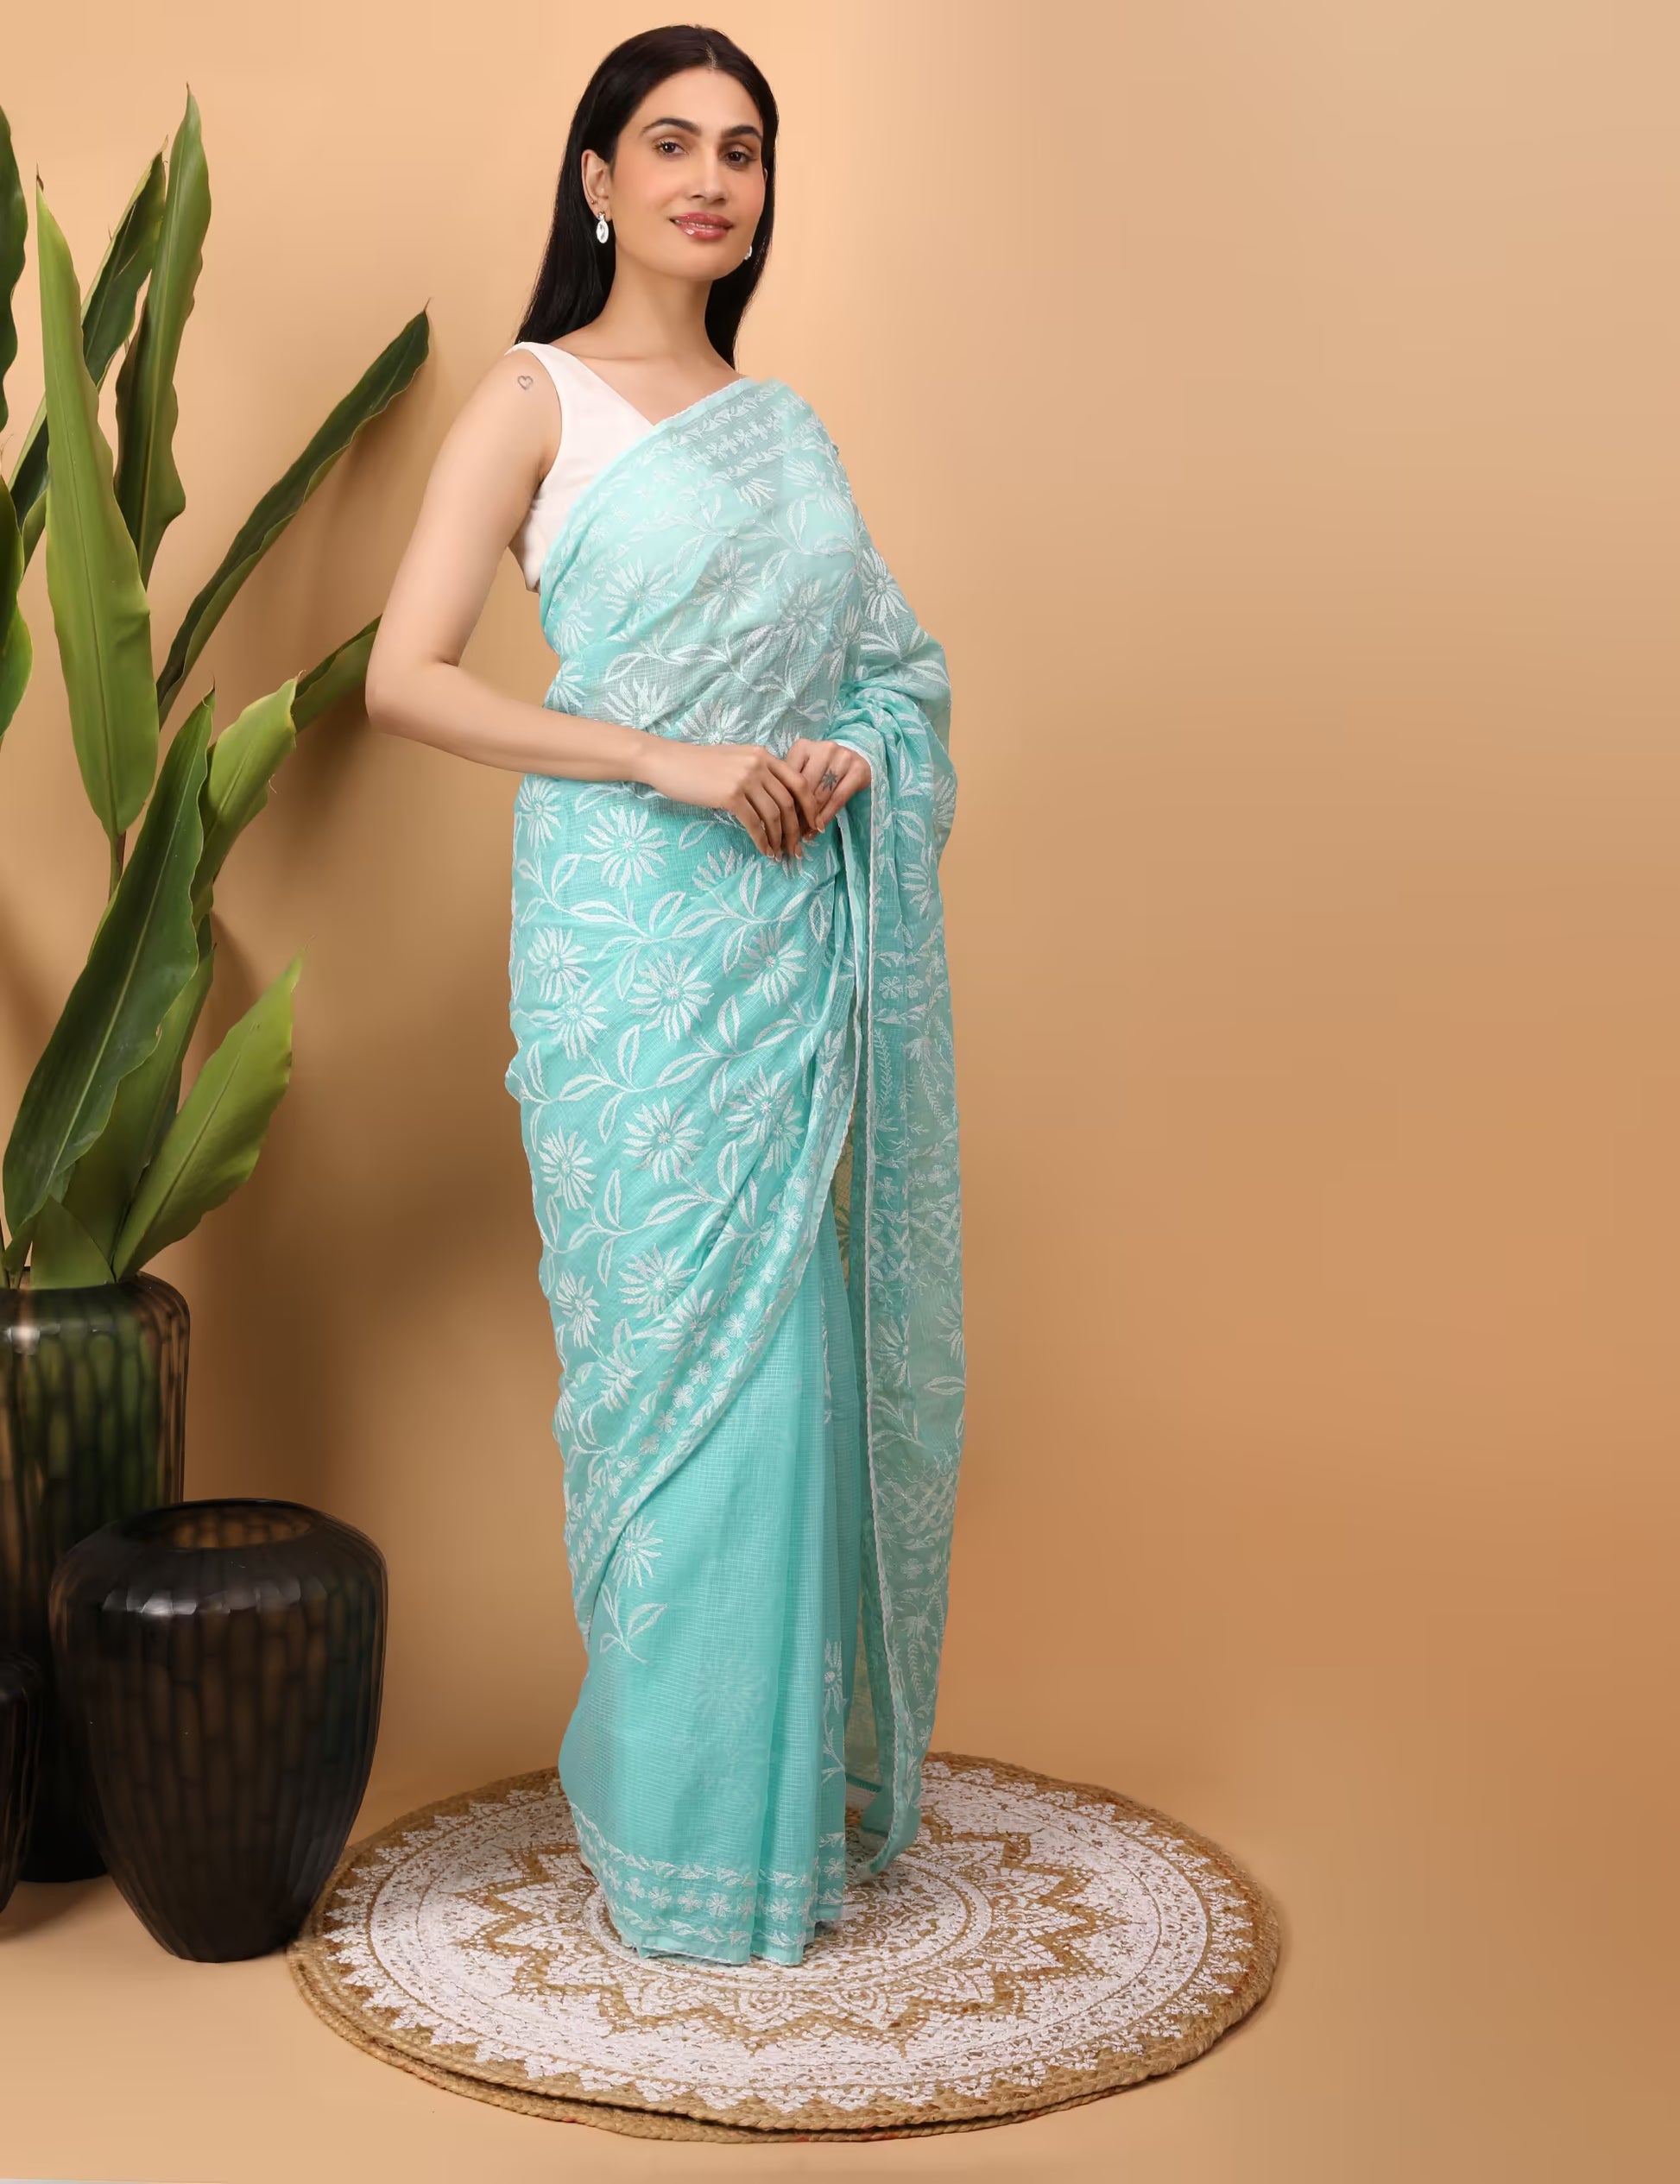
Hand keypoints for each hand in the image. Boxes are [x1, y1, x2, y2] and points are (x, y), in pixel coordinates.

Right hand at [638, 738, 821, 857]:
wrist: (667, 761)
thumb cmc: (698, 765)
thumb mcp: (735, 760)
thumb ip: (757, 773)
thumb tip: (776, 800)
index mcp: (763, 755)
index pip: (798, 782)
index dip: (810, 807)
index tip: (814, 826)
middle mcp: (758, 764)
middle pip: (790, 801)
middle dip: (797, 829)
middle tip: (798, 849)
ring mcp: (744, 778)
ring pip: (774, 815)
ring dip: (780, 838)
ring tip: (780, 854)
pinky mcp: (729, 795)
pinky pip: (754, 823)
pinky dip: (762, 840)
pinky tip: (764, 850)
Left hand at [784, 739, 872, 830]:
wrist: (855, 756)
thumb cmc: (821, 768)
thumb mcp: (803, 770)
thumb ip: (789, 784)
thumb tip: (774, 814)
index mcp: (803, 747)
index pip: (788, 778)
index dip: (782, 802)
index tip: (776, 821)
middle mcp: (823, 749)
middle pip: (805, 788)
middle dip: (795, 814)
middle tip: (787, 833)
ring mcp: (843, 758)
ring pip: (820, 795)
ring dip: (809, 819)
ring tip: (800, 835)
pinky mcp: (858, 770)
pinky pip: (837, 800)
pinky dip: (825, 818)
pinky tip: (817, 830)